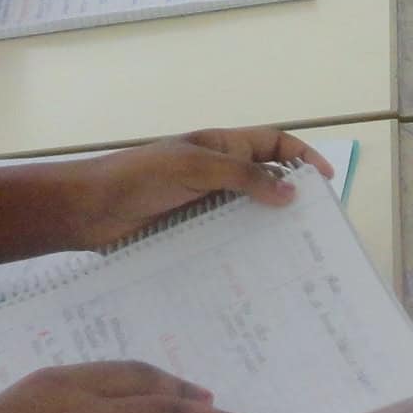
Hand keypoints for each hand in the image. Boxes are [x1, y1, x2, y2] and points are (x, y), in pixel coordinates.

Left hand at [66, 127, 332, 249]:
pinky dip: (242, 249)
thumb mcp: (195, 168)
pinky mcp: (189, 231)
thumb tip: (291, 192)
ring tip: (292, 255)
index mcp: (220, 146)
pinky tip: (255, 269)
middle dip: (291, 197)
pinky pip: (224, 238)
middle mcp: (216, 173)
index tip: (323, 181)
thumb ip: (243, 178)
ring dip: (267, 229)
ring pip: (247, 213)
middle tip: (314, 228)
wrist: (88, 209)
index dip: (301, 155)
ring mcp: (203, 204)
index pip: (272, 142)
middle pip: (265, 180)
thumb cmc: (140, 176)